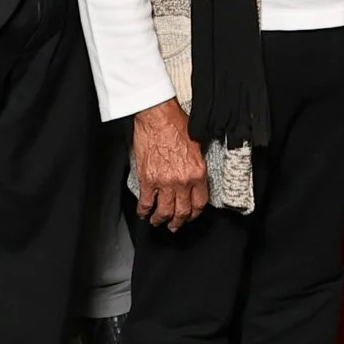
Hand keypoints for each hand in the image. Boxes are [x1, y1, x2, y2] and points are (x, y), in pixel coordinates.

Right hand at [131, 99, 208, 230]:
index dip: (195, 213)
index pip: (200, 202)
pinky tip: (143, 212)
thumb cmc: (177, 125)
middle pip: (182, 211)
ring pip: (164, 211)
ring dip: (160, 220)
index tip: (191, 215)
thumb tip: (194, 178)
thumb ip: (196, 166)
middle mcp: (183, 181)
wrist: (158, 117)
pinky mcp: (147, 180)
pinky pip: (145, 202)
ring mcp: (164, 182)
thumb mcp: (197, 146)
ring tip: (157, 221)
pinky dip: (143, 210)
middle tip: (174, 225)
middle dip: (178, 222)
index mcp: (198, 173)